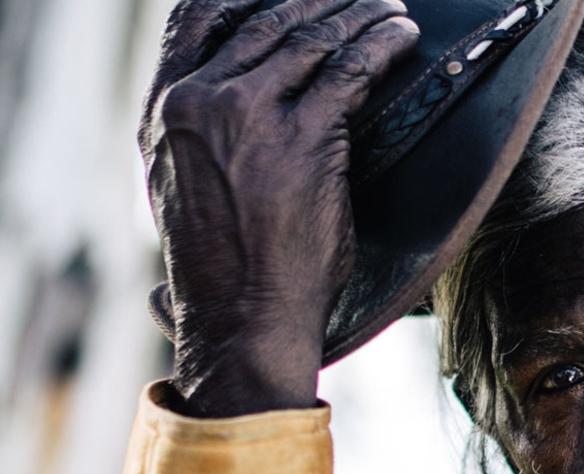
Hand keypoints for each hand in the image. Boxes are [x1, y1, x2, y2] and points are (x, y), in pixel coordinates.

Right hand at [140, 0, 418, 416]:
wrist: (242, 313)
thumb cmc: (223, 263)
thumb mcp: (182, 183)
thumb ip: (200, 132)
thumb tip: (225, 100)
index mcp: (163, 107)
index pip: (200, 17)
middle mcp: (199, 99)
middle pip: (267, 20)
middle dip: (320, 2)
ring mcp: (250, 114)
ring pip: (312, 38)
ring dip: (360, 16)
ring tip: (389, 11)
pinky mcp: (304, 137)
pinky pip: (351, 70)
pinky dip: (383, 45)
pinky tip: (402, 38)